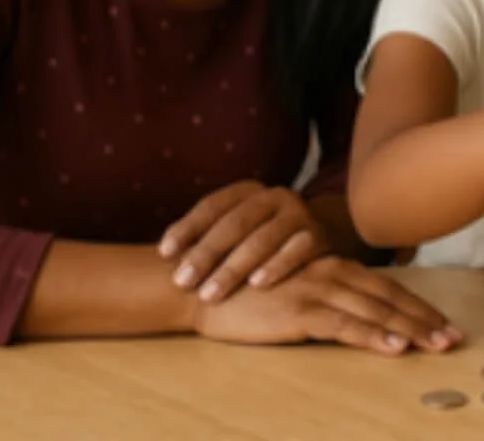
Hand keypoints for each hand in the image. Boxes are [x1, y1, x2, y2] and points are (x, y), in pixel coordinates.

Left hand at [160, 181, 328, 302]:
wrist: (320, 236)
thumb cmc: (263, 240)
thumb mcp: (237, 230)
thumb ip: (206, 237)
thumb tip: (164, 255)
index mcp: (249, 190)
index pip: (213, 205)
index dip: (187, 227)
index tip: (164, 253)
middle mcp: (275, 196)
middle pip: (236, 223)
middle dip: (206, 254)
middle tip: (182, 282)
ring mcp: (299, 214)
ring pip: (263, 239)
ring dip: (233, 268)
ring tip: (210, 293)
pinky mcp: (318, 236)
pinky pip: (297, 250)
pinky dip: (277, 266)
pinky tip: (257, 284)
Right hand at [194, 254, 463, 354]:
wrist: (201, 286)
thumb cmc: (246, 292)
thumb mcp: (295, 289)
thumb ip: (326, 296)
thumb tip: (358, 315)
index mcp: (334, 268)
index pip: (387, 288)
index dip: (418, 306)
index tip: (445, 323)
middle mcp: (332, 274)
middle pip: (391, 298)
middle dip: (425, 318)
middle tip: (455, 338)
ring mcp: (317, 290)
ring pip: (376, 311)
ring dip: (411, 329)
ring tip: (438, 344)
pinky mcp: (299, 310)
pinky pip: (344, 325)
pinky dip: (373, 336)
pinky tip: (395, 347)